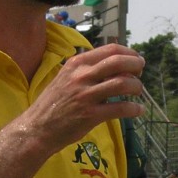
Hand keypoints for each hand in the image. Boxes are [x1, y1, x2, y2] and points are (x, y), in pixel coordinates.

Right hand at [23, 43, 144, 151]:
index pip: (110, 50)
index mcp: (76, 64)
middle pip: (119, 62)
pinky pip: (121, 108)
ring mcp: (86, 95)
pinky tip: (138, 110)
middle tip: (140, 72)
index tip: (135, 60)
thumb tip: (114, 64)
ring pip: (123, 83)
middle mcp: (81, 76)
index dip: (128, 53)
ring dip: (137, 87)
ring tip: (138, 92)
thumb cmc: (53, 104)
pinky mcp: (90, 115)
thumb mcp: (65, 78)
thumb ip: (86, 70)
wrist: (37, 128)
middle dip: (136, 65)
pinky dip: (134, 109)